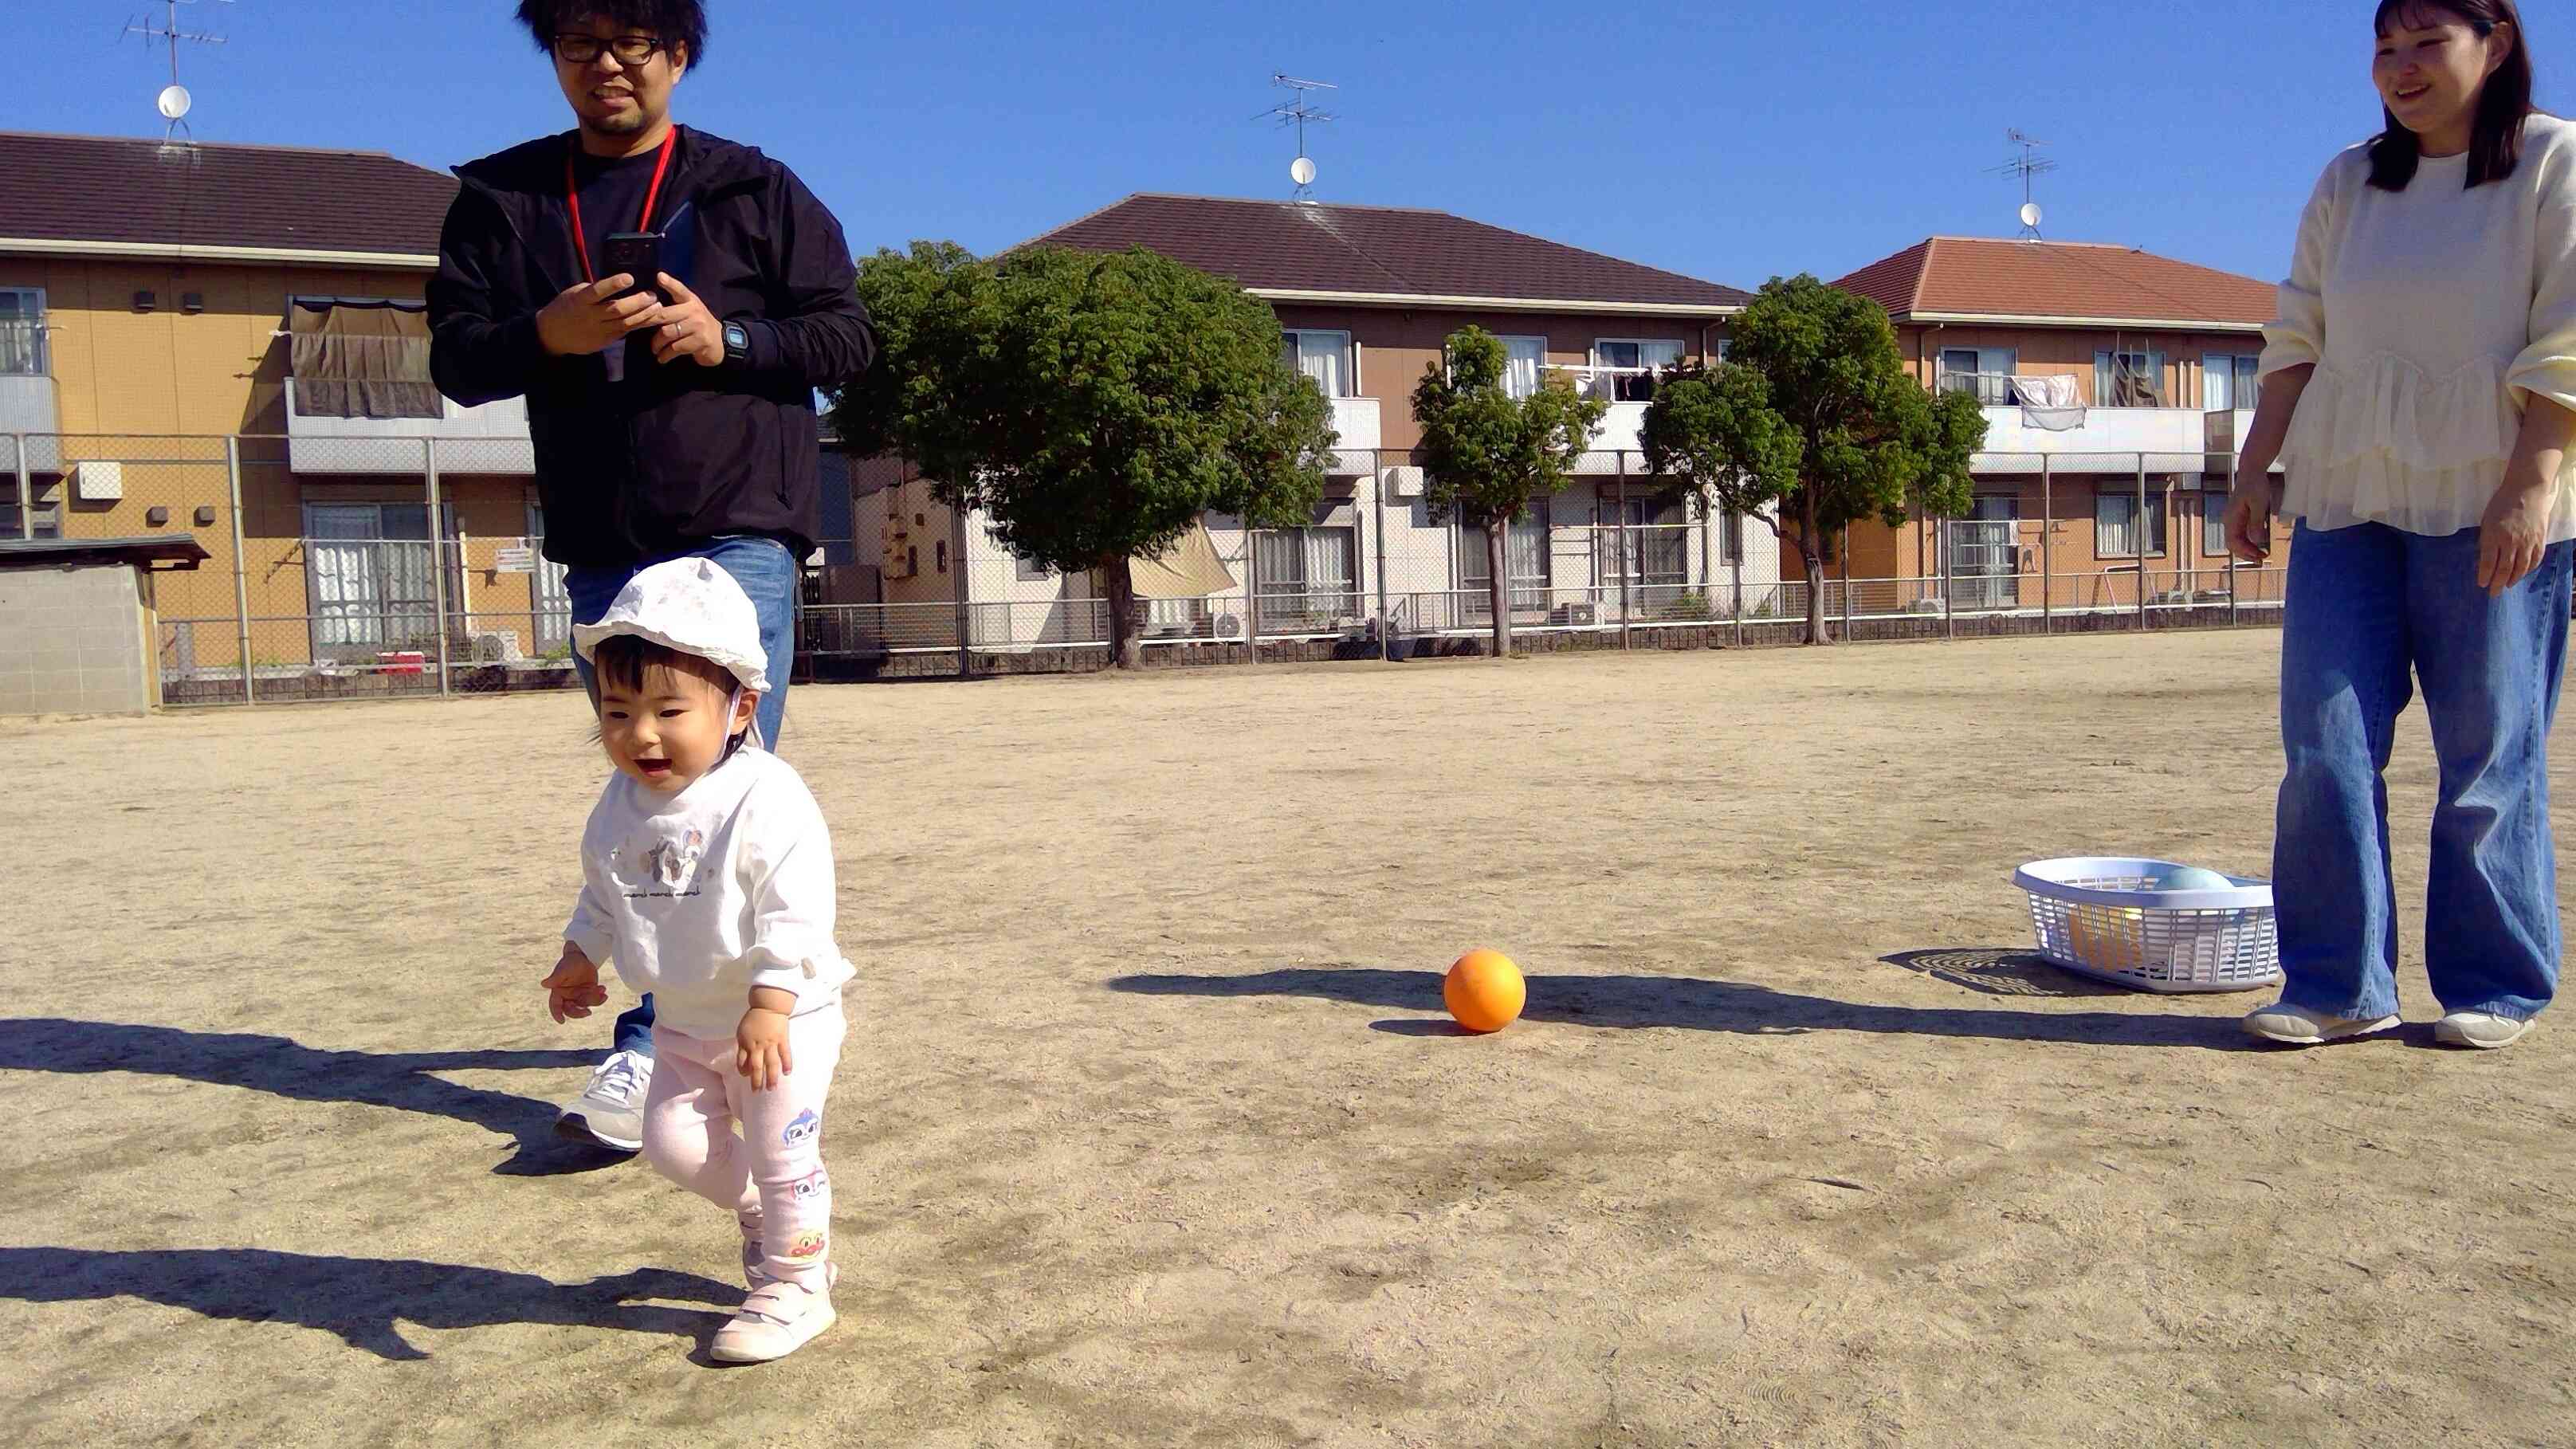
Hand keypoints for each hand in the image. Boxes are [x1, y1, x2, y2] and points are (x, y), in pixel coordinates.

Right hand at [535, 277, 661, 356]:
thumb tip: (618, 283)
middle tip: (652, 295)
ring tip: (658, 306)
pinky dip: (640, 325)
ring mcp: (599, 330)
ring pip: (625, 323)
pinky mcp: (606, 340)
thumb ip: (594, 290)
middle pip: (617, 309)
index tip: (629, 278)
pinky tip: (653, 318)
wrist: (553, 334)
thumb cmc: (566, 307)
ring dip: (644, 315)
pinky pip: (625, 332)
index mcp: (581, 300)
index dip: (613, 284)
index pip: (598, 291)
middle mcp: (591, 315)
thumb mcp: (575, 293)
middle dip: (637, 302)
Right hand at [543, 945, 607, 1023]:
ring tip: (601, 989)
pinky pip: (595, 1000)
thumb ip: (555, 978)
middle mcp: (568, 997)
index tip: (561, 1021)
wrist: (584, 956)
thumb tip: (544, 984)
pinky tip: (603, 989)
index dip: (556, 1014)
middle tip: (588, 1012)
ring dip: (594, 1000)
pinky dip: (600, 997)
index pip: (555, 1006)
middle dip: (579, 1013)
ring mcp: (579, 996)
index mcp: (558, 992)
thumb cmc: (570, 962)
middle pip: (571, 1010)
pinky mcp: (589, 994)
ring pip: (585, 1005)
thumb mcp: (563, 970)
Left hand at [647, 274, 724, 366]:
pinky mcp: (700, 341)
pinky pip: (676, 347)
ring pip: (667, 333)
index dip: (669, 283)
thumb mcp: (690, 311)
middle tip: (638, 328)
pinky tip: (662, 358)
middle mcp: (694, 311)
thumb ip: (674, 306)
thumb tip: (648, 303)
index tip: (659, 277)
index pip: (679, 289)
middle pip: (664, 314)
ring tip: (654, 349)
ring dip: (657, 343)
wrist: (721, 343)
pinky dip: (666, 354)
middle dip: (648, 322)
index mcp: (691, 301)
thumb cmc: (699, 326)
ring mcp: (698, 326)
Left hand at [736, 1006, 792, 1089]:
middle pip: (756, 1067)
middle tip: (756, 1092)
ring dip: (771, 1077)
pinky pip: (785, 1054)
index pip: (742, 1062)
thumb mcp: (742, 1031)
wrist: (769, 1005)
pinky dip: (787, 1063)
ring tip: (772, 1088)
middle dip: (756, 1081)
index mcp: (746, 1043)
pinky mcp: (783, 1040)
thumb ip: (743, 1045)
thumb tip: (744, 1059)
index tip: (746, 1076)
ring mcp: (771, 1043)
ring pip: (771, 1064)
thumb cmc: (754, 1018)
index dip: (743, 1071)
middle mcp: (758, 1046)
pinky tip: (787, 1073)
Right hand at [2224, 472, 2284, 563]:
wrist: (2251, 472)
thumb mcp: (2259, 504)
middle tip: (2261, 559)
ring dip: (2247, 549)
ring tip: (2261, 554)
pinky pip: (2240, 534)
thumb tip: (2257, 540)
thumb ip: (2257, 522)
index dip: (2245, 551)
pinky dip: (2248, 542)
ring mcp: (2233, 519)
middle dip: (2246, 554)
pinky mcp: (2239, 517)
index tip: (2259, 556)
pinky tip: (2258, 544)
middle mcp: (2229, 521)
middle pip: (2233, 544)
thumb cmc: (2255, 485)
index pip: (2233, 542)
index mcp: (2231, 518)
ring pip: (2236, 541)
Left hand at [2479, 477, 2554, 594]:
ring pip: (2521, 568)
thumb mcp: (2486, 521)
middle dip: (2497, 584)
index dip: (2484, 576)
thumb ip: (2486, 541)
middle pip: (2504, 569)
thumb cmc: (2501, 504)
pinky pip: (2535, 560)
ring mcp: (2527, 542)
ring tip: (2507, 585)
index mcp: (2493, 536)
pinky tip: (2522, 573)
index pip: (2487, 563)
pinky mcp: (2539, 540)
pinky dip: (2528, 570)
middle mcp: (2511, 542)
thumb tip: (2485, 560)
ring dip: (2513, 579)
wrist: (2526, 491)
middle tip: (2493, 593)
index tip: (2481, 584)